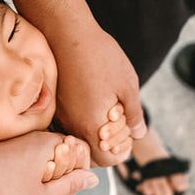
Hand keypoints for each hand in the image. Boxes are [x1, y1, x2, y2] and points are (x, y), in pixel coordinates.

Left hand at [0, 131, 98, 194]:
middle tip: (47, 194)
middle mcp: (36, 136)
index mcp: (51, 144)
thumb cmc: (2, 189)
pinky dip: (25, 172)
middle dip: (61, 173)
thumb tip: (93, 179)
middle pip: (62, 151)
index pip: (81, 149)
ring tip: (27, 192)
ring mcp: (18, 141)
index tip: (69, 188)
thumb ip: (70, 187)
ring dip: (42, 174)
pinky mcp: (3, 148)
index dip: (82, 170)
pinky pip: (25, 158)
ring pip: (42, 155)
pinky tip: (11, 187)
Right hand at [53, 30, 144, 166]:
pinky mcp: (55, 106)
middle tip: (119, 126)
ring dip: (93, 135)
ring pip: (78, 140)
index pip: (106, 160)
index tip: (128, 136)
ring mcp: (61, 116)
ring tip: (106, 112)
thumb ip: (134, 114)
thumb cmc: (99, 55)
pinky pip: (69, 125)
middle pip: (90, 155)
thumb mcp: (127, 84)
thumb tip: (139, 133)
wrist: (66, 33)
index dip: (121, 153)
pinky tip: (92, 103)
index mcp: (92, 125)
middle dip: (107, 147)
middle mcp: (72, 125)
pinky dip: (82, 123)